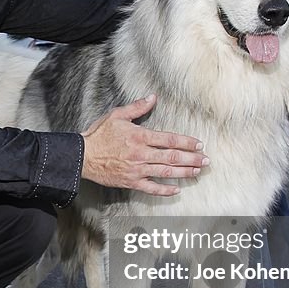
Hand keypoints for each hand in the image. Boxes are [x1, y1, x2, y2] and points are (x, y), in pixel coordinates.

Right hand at [81, 95, 207, 196]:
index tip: (198, 144)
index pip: (170, 139)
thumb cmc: (99, 135)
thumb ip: (137, 107)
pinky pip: (151, 188)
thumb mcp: (117, 115)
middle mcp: (141, 154)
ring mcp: (137, 170)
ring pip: (166, 172)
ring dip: (184, 172)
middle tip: (206, 161)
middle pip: (172, 157)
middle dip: (192, 159)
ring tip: (197, 172)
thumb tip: (152, 97)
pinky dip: (165, 190)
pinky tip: (177, 189)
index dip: (187, 142)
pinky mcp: (130, 182)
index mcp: (140, 136)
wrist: (82, 156)